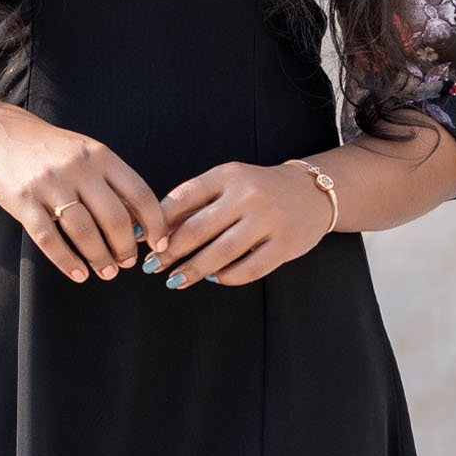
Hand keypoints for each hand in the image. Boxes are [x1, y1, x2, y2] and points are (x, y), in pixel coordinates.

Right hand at [0, 98, 170, 282]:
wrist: (0, 134)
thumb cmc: (52, 150)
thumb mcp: (87, 154)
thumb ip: (112, 182)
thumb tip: (140, 223)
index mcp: (100, 155)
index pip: (139, 193)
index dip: (155, 223)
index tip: (158, 243)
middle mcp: (78, 168)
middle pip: (114, 218)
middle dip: (125, 248)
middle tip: (127, 263)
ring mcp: (50, 184)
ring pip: (84, 232)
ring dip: (100, 258)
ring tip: (106, 272)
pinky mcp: (24, 201)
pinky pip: (49, 239)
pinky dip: (67, 261)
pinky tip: (78, 273)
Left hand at [141, 160, 333, 288]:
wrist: (312, 192)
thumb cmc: (257, 191)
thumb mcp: (227, 184)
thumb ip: (194, 203)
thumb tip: (152, 232)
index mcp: (227, 175)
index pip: (182, 198)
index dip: (157, 223)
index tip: (143, 242)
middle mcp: (248, 195)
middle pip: (197, 229)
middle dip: (169, 252)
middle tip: (152, 267)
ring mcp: (269, 220)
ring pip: (221, 253)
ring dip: (193, 270)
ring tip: (175, 280)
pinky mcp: (285, 244)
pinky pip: (249, 269)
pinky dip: (227, 277)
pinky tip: (214, 278)